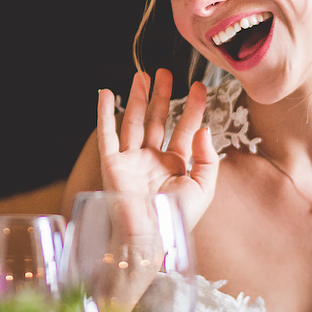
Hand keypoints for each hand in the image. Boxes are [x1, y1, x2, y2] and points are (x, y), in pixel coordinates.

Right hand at [97, 69, 218, 229]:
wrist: (148, 237)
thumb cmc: (176, 219)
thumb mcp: (203, 189)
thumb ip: (207, 159)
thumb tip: (202, 130)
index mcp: (175, 166)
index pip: (184, 129)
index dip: (192, 108)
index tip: (199, 88)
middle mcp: (152, 159)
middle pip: (157, 120)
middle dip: (162, 96)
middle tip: (166, 73)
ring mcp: (131, 160)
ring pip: (134, 121)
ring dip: (137, 98)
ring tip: (142, 75)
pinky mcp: (112, 163)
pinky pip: (107, 134)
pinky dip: (104, 113)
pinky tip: (105, 93)